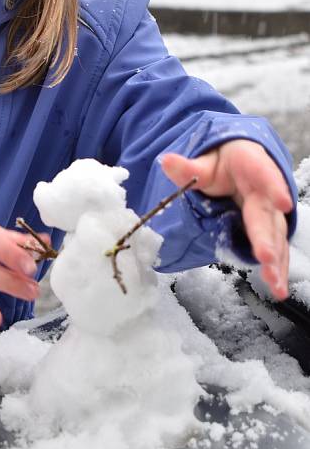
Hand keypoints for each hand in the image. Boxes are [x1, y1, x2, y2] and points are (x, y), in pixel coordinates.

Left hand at [161, 140, 293, 300]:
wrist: (239, 164)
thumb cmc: (223, 162)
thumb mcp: (205, 162)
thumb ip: (188, 168)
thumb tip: (166, 161)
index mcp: (251, 166)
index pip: (263, 174)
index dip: (274, 187)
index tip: (282, 202)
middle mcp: (265, 192)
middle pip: (266, 215)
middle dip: (266, 238)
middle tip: (265, 256)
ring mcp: (270, 213)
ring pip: (275, 237)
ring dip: (275, 261)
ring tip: (274, 284)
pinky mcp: (270, 229)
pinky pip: (276, 249)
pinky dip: (277, 268)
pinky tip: (277, 288)